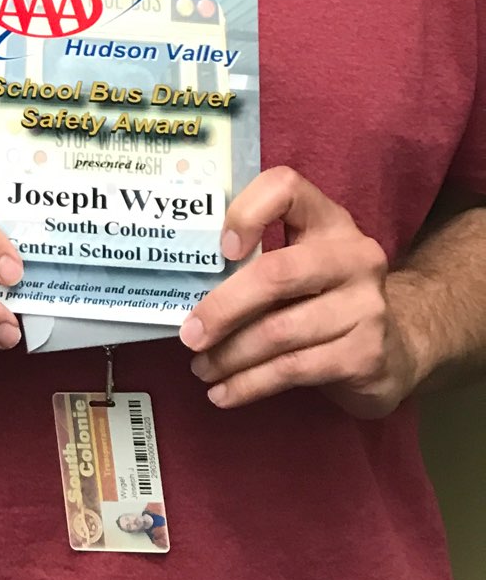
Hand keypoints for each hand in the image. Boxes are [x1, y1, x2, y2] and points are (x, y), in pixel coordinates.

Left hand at [179, 166, 416, 417]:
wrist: (395, 349)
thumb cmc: (325, 298)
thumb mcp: (300, 265)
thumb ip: (256, 261)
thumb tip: (184, 286)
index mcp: (329, 221)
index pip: (285, 187)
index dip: (246, 211)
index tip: (220, 248)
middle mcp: (354, 257)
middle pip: (275, 274)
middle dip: (222, 308)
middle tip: (188, 334)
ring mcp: (366, 307)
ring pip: (279, 332)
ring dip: (230, 355)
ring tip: (201, 368)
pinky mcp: (366, 355)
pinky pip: (293, 370)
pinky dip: (250, 384)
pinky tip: (224, 392)